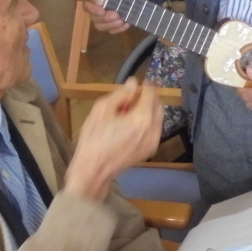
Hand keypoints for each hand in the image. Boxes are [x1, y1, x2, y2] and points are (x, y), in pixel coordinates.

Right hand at [64, 78, 161, 200]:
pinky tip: (131, 125)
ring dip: (148, 110)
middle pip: (158, 105)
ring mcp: (153, 142)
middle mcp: (153, 129)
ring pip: (158, 118)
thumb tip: (133, 83)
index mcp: (142, 118)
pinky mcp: (149, 151)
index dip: (147, 85)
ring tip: (129, 111)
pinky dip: (147, 122)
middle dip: (148, 98)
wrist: (93, 169)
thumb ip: (121, 94)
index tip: (141, 81)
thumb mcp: (102, 110)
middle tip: (132, 97)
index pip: (151, 94)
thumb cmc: (94, 138)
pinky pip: (154, 130)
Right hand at [84, 0, 140, 33]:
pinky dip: (119, 30)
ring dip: (111, 25)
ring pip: (101, 26)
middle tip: (116, 14)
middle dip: (105, 19)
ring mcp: (105, 18)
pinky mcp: (113, 24)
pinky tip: (126, 24)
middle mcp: (97, 8)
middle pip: (94, 18)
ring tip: (122, 20)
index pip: (87, 5)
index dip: (92, 9)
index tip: (101, 10)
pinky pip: (112, 31)